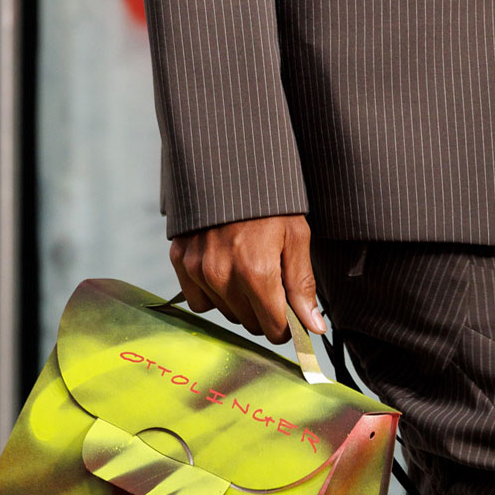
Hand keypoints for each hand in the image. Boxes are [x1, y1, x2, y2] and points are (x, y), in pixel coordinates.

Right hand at [168, 214, 324, 343]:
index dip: (287, 326)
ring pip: (226, 313)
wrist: (229, 167)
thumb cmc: (268, 202)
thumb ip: (302, 285)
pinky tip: (224, 274)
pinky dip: (213, 295)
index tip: (291, 317)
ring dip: (240, 303)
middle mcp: (222, 276)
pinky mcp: (181, 262)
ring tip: (247, 271)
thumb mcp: (296, 237)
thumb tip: (313, 327)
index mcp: (256, 271)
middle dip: (265, 312)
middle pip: (250, 323)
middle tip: (272, 286)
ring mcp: (198, 270)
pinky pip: (199, 302)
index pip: (273, 327)